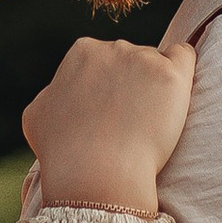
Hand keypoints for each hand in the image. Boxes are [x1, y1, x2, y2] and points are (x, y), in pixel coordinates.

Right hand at [21, 38, 194, 217]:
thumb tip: (60, 92)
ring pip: (157, 62)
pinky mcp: (171, 76)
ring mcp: (144, 59)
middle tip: (130, 122)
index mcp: (82, 52)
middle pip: (132, 58)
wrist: (95, 174)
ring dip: (156, 87)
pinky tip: (176, 95)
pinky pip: (184, 57)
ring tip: (149, 124)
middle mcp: (113, 48)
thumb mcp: (37, 115)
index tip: (110, 113)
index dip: (109, 87)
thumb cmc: (63, 152)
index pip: (104, 58)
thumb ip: (52, 95)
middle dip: (132, 85)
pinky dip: (182, 71)